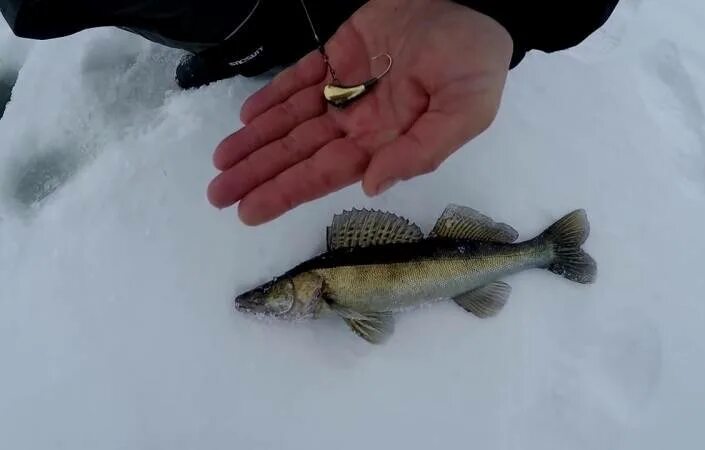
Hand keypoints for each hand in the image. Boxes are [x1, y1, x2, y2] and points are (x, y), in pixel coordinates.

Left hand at [207, 0, 512, 224]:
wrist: (474, 1)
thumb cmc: (475, 60)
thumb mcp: (465, 113)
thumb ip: (420, 152)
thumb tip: (370, 186)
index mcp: (387, 140)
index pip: (327, 173)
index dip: (287, 191)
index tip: (249, 212)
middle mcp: (361, 120)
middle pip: (300, 153)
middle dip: (260, 174)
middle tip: (217, 195)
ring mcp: (347, 86)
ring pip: (292, 119)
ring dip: (257, 141)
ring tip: (220, 162)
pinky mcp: (340, 53)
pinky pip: (300, 78)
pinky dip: (272, 96)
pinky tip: (246, 117)